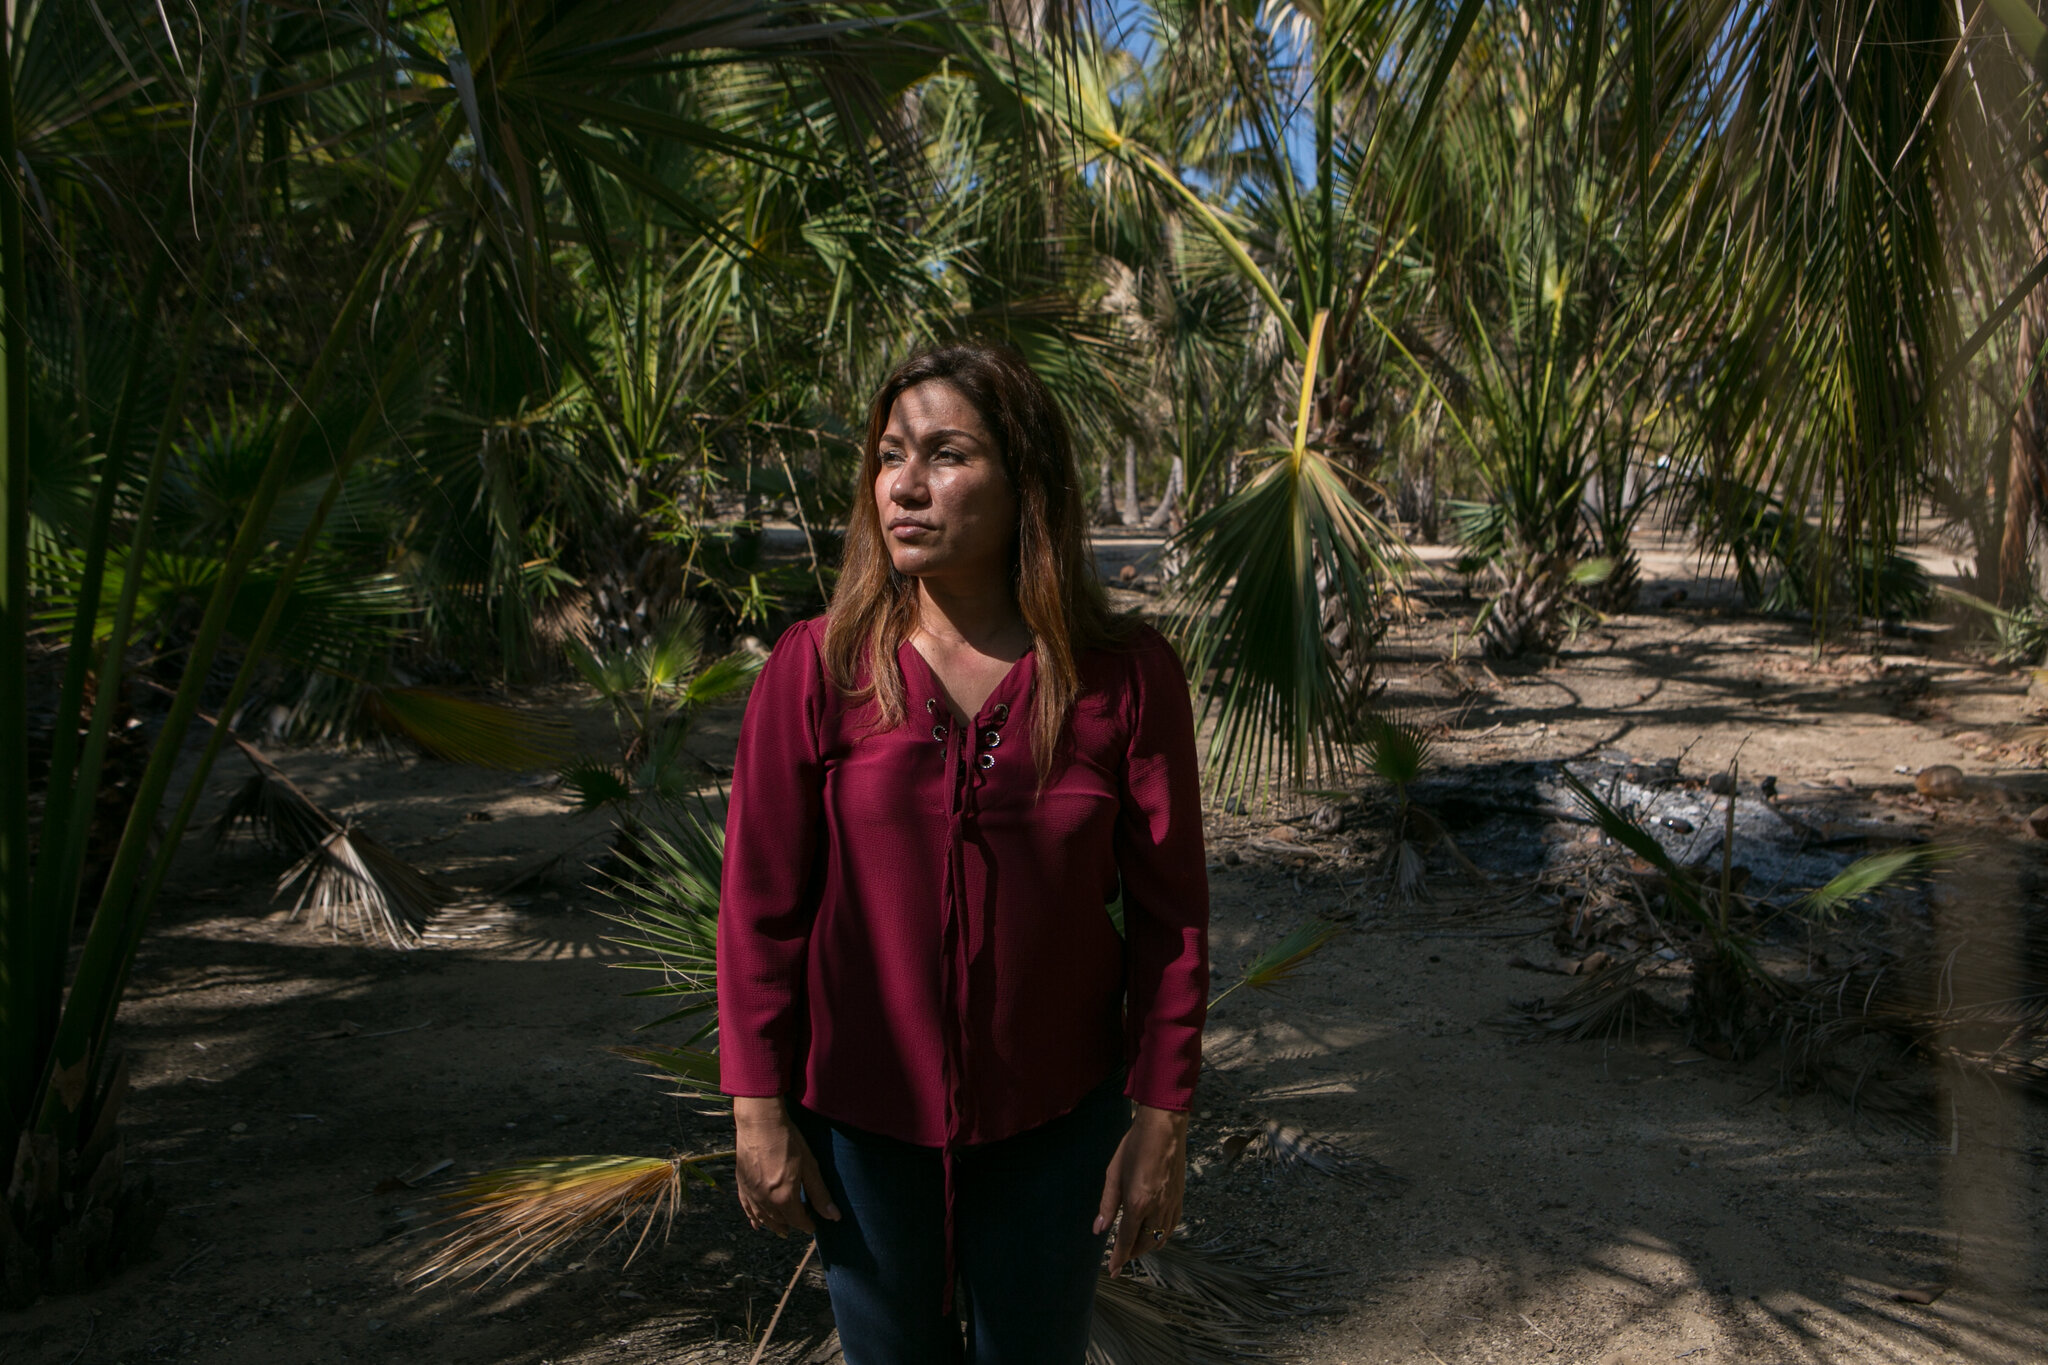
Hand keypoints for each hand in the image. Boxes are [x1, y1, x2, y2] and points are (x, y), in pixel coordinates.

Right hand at [733, 1095, 839, 1236]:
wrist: (760, 1123)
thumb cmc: (788, 1141)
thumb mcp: (809, 1167)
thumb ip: (820, 1194)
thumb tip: (834, 1217)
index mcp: (784, 1198)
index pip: (798, 1221)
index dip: (807, 1225)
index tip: (813, 1226)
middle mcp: (765, 1201)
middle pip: (780, 1221)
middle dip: (792, 1224)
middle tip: (800, 1223)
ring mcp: (751, 1194)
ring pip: (763, 1218)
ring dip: (774, 1225)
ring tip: (782, 1229)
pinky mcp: (741, 1185)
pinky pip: (747, 1209)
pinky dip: (754, 1218)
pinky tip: (756, 1224)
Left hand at [1093, 1104, 1187, 1274]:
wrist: (1163, 1128)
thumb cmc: (1134, 1147)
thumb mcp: (1114, 1175)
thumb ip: (1107, 1205)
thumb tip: (1099, 1229)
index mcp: (1138, 1203)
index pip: (1127, 1240)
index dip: (1118, 1258)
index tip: (1112, 1271)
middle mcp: (1157, 1208)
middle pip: (1145, 1243)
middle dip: (1132, 1254)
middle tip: (1120, 1258)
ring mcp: (1171, 1203)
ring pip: (1161, 1238)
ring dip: (1147, 1247)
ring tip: (1135, 1249)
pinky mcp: (1180, 1197)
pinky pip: (1172, 1226)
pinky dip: (1162, 1236)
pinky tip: (1156, 1235)